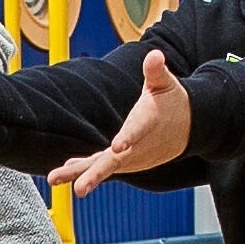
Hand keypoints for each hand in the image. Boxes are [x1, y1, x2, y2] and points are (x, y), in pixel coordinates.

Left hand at [42, 50, 191, 198]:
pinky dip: (85, 167)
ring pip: (104, 167)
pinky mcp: (126, 160)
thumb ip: (156, 71)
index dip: (127, 137)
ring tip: (55, 178)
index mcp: (148, 122)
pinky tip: (67, 169)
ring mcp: (132, 156)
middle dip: (96, 174)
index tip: (116, 147)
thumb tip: (155, 55)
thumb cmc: (172, 101)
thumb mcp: (166, 83)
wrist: (189, 127)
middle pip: (115, 161)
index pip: (137, 130)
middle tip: (79, 188)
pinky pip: (103, 165)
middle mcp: (139, 145)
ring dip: (81, 174)